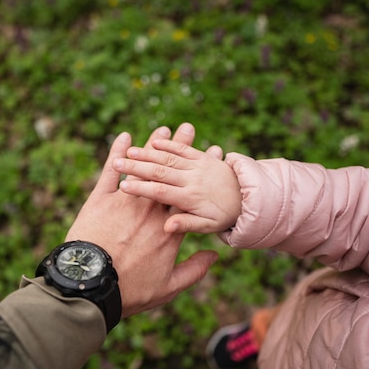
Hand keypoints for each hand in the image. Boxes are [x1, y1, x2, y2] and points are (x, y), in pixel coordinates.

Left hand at [66, 124, 218, 317]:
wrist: (91, 286)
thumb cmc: (130, 291)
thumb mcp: (168, 288)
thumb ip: (194, 270)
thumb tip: (214, 256)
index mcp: (169, 231)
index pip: (188, 197)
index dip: (199, 176)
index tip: (209, 160)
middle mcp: (150, 212)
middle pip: (169, 175)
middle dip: (180, 150)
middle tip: (189, 128)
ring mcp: (125, 202)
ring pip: (143, 169)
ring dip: (153, 147)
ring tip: (164, 127)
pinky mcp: (100, 200)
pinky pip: (110, 172)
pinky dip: (117, 153)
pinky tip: (124, 137)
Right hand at [111, 136, 241, 233]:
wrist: (250, 198)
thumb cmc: (224, 217)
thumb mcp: (207, 226)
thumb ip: (186, 225)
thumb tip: (168, 228)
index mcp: (190, 199)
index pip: (161, 193)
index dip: (142, 189)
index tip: (123, 187)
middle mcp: (192, 180)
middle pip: (160, 171)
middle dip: (137, 167)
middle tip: (118, 163)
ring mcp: (197, 167)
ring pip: (169, 157)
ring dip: (149, 153)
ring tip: (131, 151)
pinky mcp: (202, 158)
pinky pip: (184, 149)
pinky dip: (170, 144)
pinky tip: (156, 140)